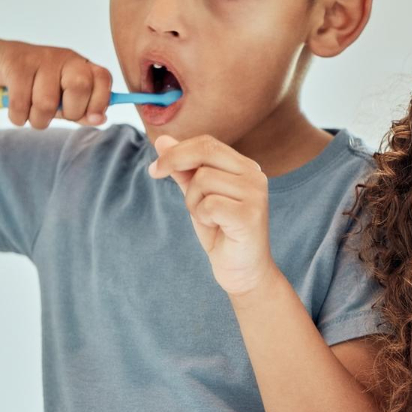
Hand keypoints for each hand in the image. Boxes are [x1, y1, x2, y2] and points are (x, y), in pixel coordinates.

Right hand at [0, 38, 112, 128]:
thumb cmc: (36, 85)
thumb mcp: (62, 99)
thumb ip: (83, 111)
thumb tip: (100, 119)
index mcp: (81, 65)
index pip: (103, 78)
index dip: (100, 101)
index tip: (93, 117)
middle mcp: (64, 57)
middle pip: (79, 87)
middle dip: (69, 113)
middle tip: (57, 115)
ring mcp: (40, 58)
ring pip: (47, 103)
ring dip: (38, 120)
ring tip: (32, 115)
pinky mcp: (16, 65)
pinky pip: (21, 104)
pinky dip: (18, 117)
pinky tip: (16, 112)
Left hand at [148, 134, 276, 295]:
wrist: (242, 272)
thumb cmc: (221, 232)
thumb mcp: (197, 196)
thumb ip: (183, 169)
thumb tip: (162, 140)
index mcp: (244, 167)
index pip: (207, 143)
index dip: (177, 150)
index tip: (155, 168)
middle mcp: (255, 175)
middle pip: (205, 151)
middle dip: (175, 161)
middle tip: (156, 174)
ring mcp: (255, 194)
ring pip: (203, 180)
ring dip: (193, 201)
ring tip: (207, 218)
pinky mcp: (250, 215)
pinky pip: (210, 203)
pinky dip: (203, 216)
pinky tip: (216, 227)